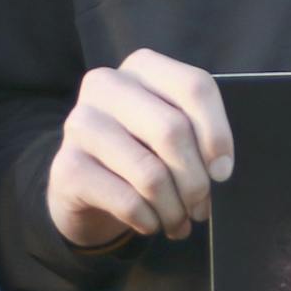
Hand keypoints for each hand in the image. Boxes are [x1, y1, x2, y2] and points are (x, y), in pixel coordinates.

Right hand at [45, 48, 231, 247]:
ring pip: (150, 173)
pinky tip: (151, 223)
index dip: (218, 134)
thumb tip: (219, 169)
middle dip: (196, 180)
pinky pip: (127, 201)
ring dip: (174, 209)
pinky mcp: (67, 166)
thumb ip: (197, 135)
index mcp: (142, 66)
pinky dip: (149, 220)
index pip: (195, 87)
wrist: (82, 186)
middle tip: (202, 207)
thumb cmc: (141, 152)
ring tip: (179, 222)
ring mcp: (81, 123)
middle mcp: (106, 85)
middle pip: (173, 130)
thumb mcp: (168, 132)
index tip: (223, 171)